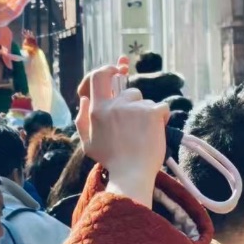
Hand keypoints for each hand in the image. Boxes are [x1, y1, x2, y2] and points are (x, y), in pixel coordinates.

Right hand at [75, 58, 168, 208]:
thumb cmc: (110, 160)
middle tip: (134, 124)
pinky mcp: (152, 113)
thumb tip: (84, 99)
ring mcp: (134, 107)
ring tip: (143, 133)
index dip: (108, 69)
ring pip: (144, 101)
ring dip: (145, 113)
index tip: (116, 70)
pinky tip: (156, 131)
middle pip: (127, 91)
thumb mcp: (87, 142)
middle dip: (132, 104)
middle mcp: (114, 104)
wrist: (131, 174)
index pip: (98, 75)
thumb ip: (81, 119)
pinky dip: (161, 117)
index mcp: (97, 109)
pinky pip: (161, 107)